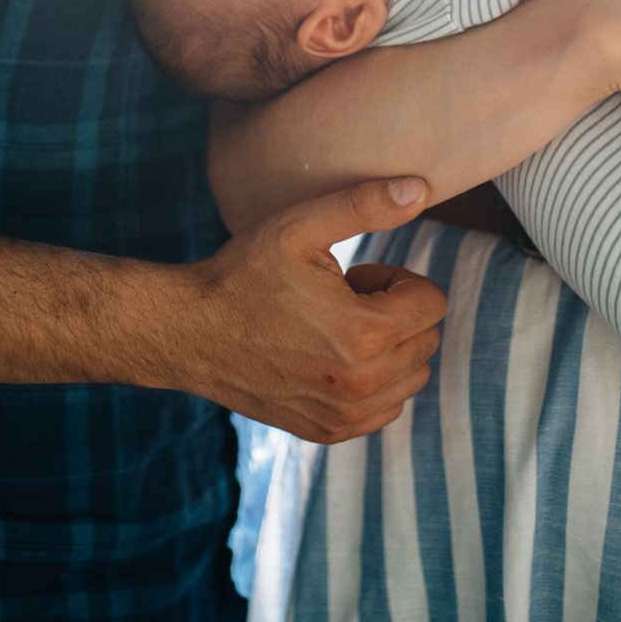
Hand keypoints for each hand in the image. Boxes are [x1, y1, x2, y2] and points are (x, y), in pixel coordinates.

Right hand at [171, 177, 446, 443]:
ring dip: (390, 348)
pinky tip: (332, 358)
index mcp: (364, 333)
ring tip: (337, 328)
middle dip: (396, 312)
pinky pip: (386, 409)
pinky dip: (374, 382)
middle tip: (344, 298)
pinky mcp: (328, 433)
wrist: (188, 333)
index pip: (432, 302)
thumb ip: (366, 205)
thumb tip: (421, 189)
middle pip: (427, 339)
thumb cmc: (242, 275)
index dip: (397, 278)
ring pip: (413, 376)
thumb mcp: (300, 227)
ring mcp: (345, 415)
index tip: (357, 275)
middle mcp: (362, 384)